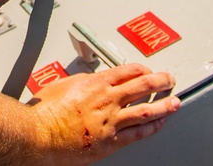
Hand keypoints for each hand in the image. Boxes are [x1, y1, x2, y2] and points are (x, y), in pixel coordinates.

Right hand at [29, 64, 179, 163]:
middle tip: (170, 80)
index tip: (150, 71)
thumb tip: (90, 80)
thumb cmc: (44, 111)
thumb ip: (82, 81)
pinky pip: (137, 134)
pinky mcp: (110, 142)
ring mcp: (110, 121)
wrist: (37, 134)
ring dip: (164, 105)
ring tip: (175, 102)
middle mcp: (107, 99)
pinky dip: (152, 128)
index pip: (129, 71)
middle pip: (144, 86)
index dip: (144, 70)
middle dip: (161, 81)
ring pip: (147, 110)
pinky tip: (160, 124)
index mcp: (96, 82)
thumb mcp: (63, 85)